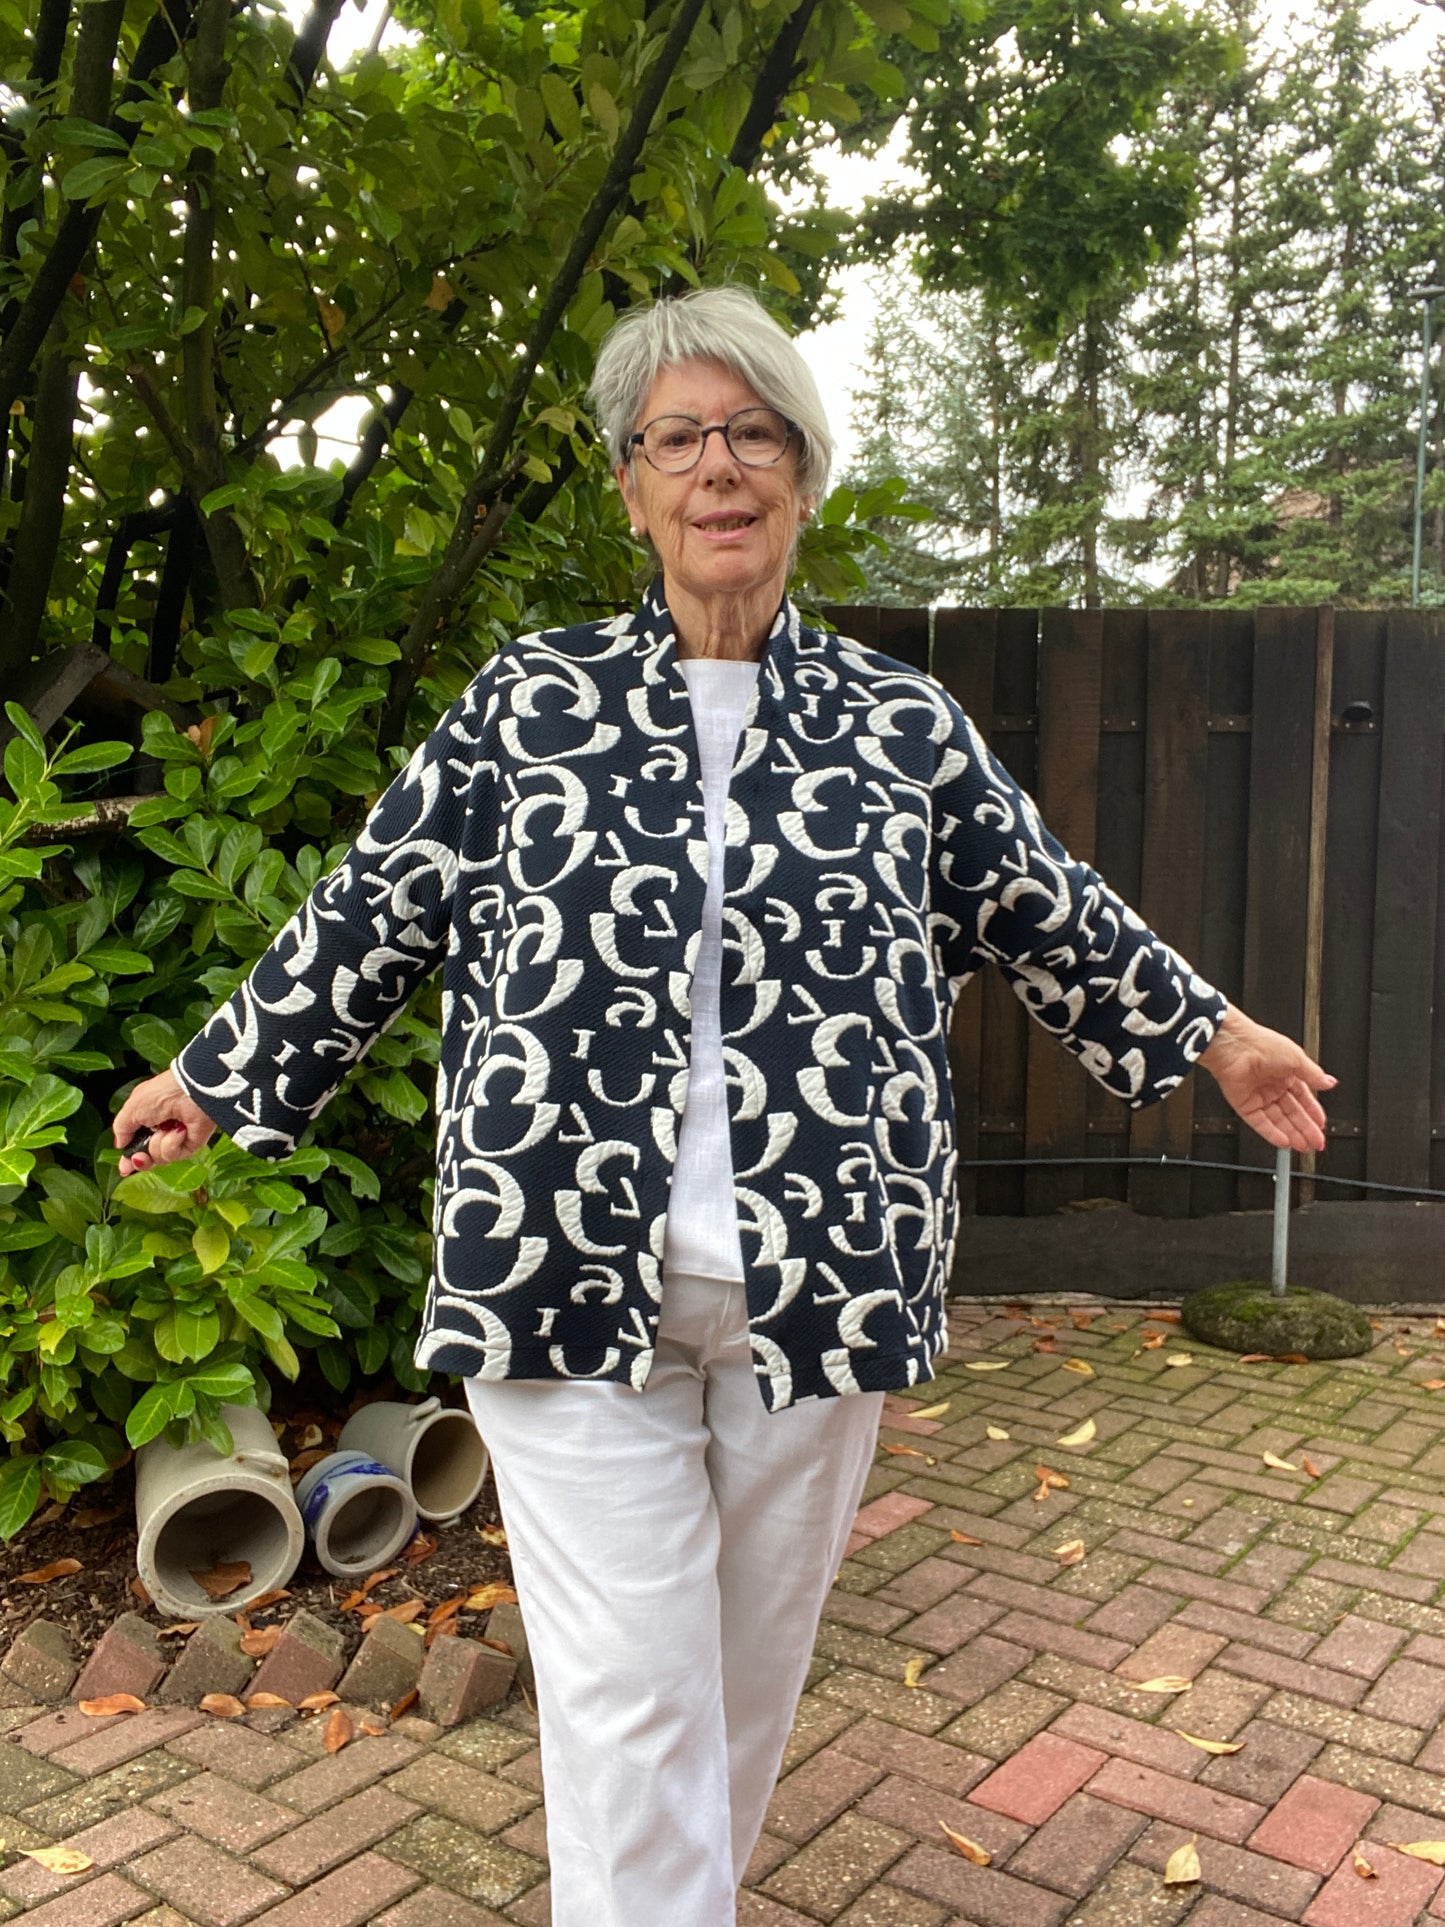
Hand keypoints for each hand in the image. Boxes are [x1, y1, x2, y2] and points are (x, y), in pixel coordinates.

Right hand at [112, 1070, 216, 1175]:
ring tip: (164, 1129)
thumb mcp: (132, 1108)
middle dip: (141, 1159)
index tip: (124, 1169)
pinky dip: (172, 1143)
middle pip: (148, 1157)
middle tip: (139, 1157)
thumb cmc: (163, 1093)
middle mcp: (162, 1128)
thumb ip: (122, 1128)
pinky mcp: (191, 1144)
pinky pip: (174, 1154)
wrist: (190, 1092)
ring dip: (157, 1145)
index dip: (130, 1156)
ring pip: (159, 1157)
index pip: (136, 1142)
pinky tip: (179, 1130)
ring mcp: (178, 1137)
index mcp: (147, 1116)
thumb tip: (120, 1144)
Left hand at [1198, 1005, 1335, 1153]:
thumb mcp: (1297, 1059)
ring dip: (1291, 1134)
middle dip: (1305, 1129)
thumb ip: (1314, 1075)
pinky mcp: (1244, 1105)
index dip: (1313, 1113)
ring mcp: (1258, 1096)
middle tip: (1317, 1143)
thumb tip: (1330, 1082)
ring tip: (1304, 1146)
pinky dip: (1272, 1134)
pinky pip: (1260, 1123)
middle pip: (1292, 1113)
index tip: (1321, 1125)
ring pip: (1278, 1121)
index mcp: (1286, 1073)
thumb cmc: (1261, 1044)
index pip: (1303, 1098)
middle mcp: (1272, 1086)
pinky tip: (1284, 1142)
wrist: (1234, 1046)